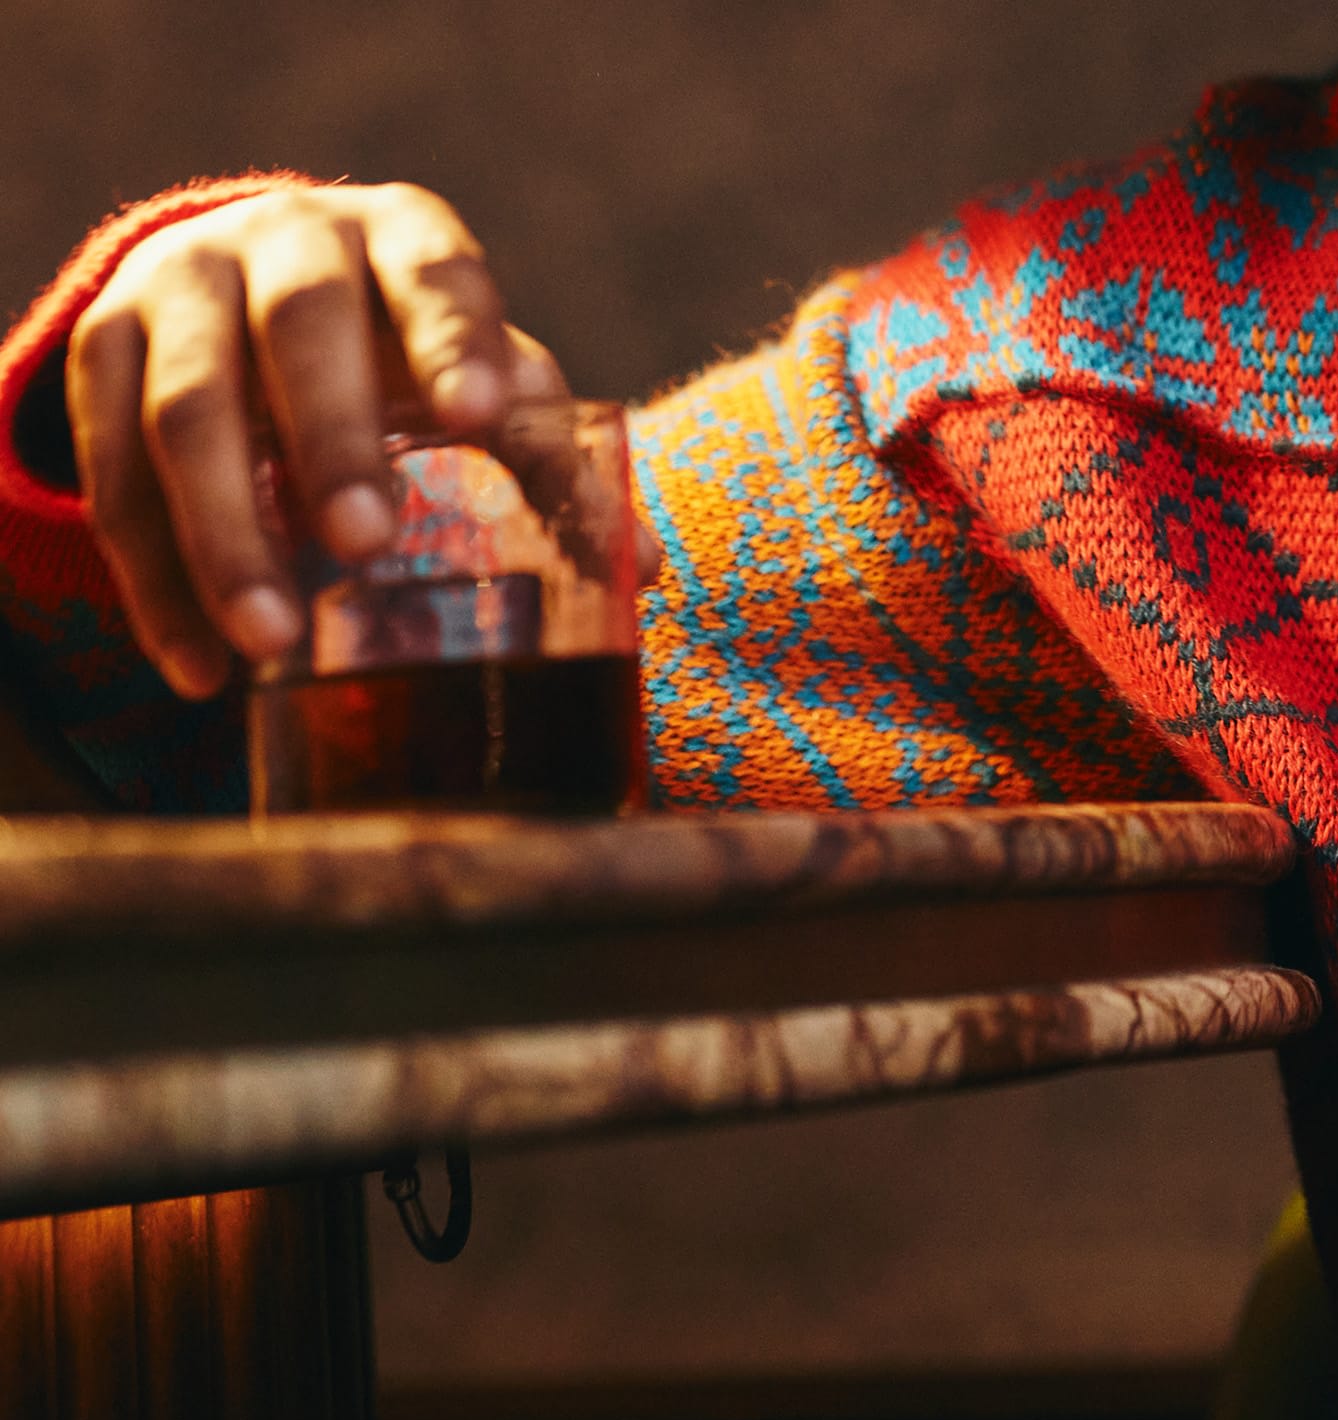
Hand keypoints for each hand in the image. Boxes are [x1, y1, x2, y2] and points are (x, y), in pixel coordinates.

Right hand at [65, 183, 567, 699]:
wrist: (246, 295)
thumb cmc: (404, 354)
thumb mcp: (477, 379)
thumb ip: (547, 452)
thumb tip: (641, 562)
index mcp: (404, 239)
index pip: (437, 273)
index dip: (455, 338)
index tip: (476, 415)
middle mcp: (288, 241)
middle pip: (301, 332)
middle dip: (331, 439)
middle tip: (367, 543)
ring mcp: (180, 287)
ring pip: (188, 408)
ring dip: (225, 533)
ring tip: (271, 641)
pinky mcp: (100, 349)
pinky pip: (112, 471)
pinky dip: (153, 579)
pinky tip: (199, 666)